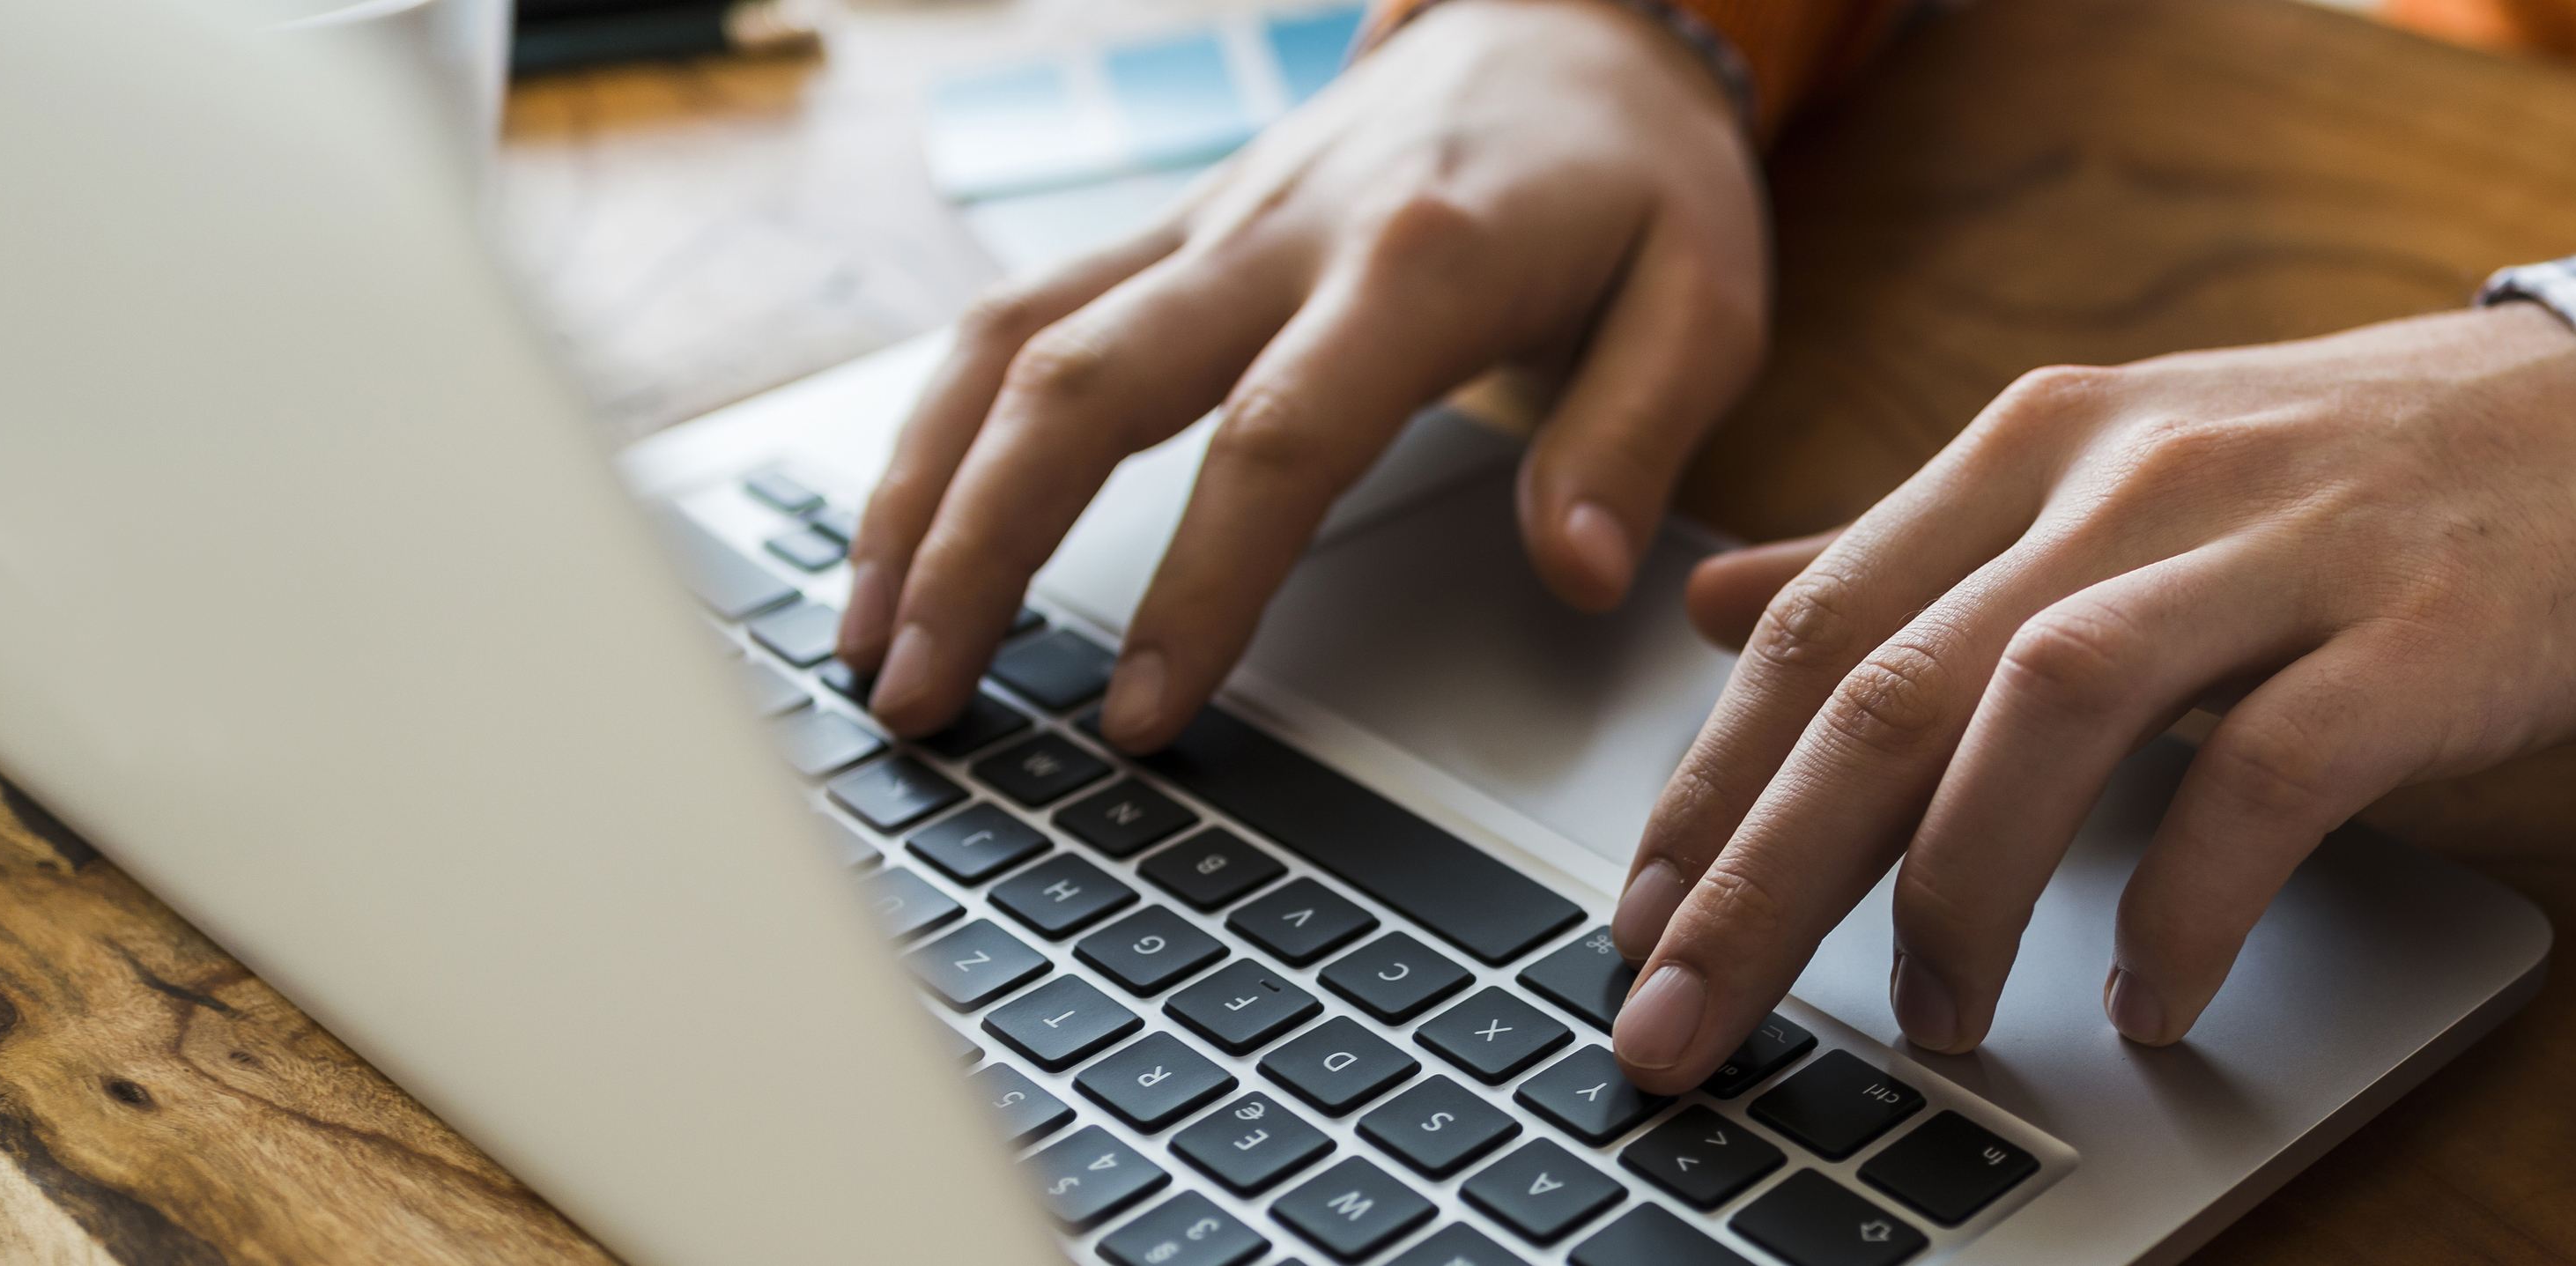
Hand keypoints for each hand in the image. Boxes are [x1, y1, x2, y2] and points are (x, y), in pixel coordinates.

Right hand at [837, 0, 1764, 746]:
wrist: (1575, 22)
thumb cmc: (1642, 179)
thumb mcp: (1705, 298)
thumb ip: (1634, 437)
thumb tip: (1581, 576)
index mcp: (1420, 259)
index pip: (1279, 437)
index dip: (1200, 582)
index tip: (1142, 710)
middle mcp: (1284, 232)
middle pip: (1085, 382)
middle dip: (981, 544)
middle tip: (921, 696)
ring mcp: (1208, 223)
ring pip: (1015, 340)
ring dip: (923, 489)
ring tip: (870, 640)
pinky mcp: (1172, 232)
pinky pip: (1022, 315)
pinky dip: (939, 424)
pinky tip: (898, 528)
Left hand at [1605, 303, 2575, 1090]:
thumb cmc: (2344, 477)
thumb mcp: (2106, 474)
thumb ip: (1911, 547)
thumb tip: (1719, 601)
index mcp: (2039, 443)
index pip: (1823, 622)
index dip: (1713, 780)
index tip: (1641, 918)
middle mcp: (2130, 477)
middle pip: (1896, 684)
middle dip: (1766, 870)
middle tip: (1687, 1016)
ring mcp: (2273, 547)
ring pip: (2046, 711)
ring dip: (1961, 888)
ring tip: (1933, 1018)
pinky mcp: (2409, 635)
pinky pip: (2263, 781)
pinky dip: (2183, 903)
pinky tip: (2147, 998)